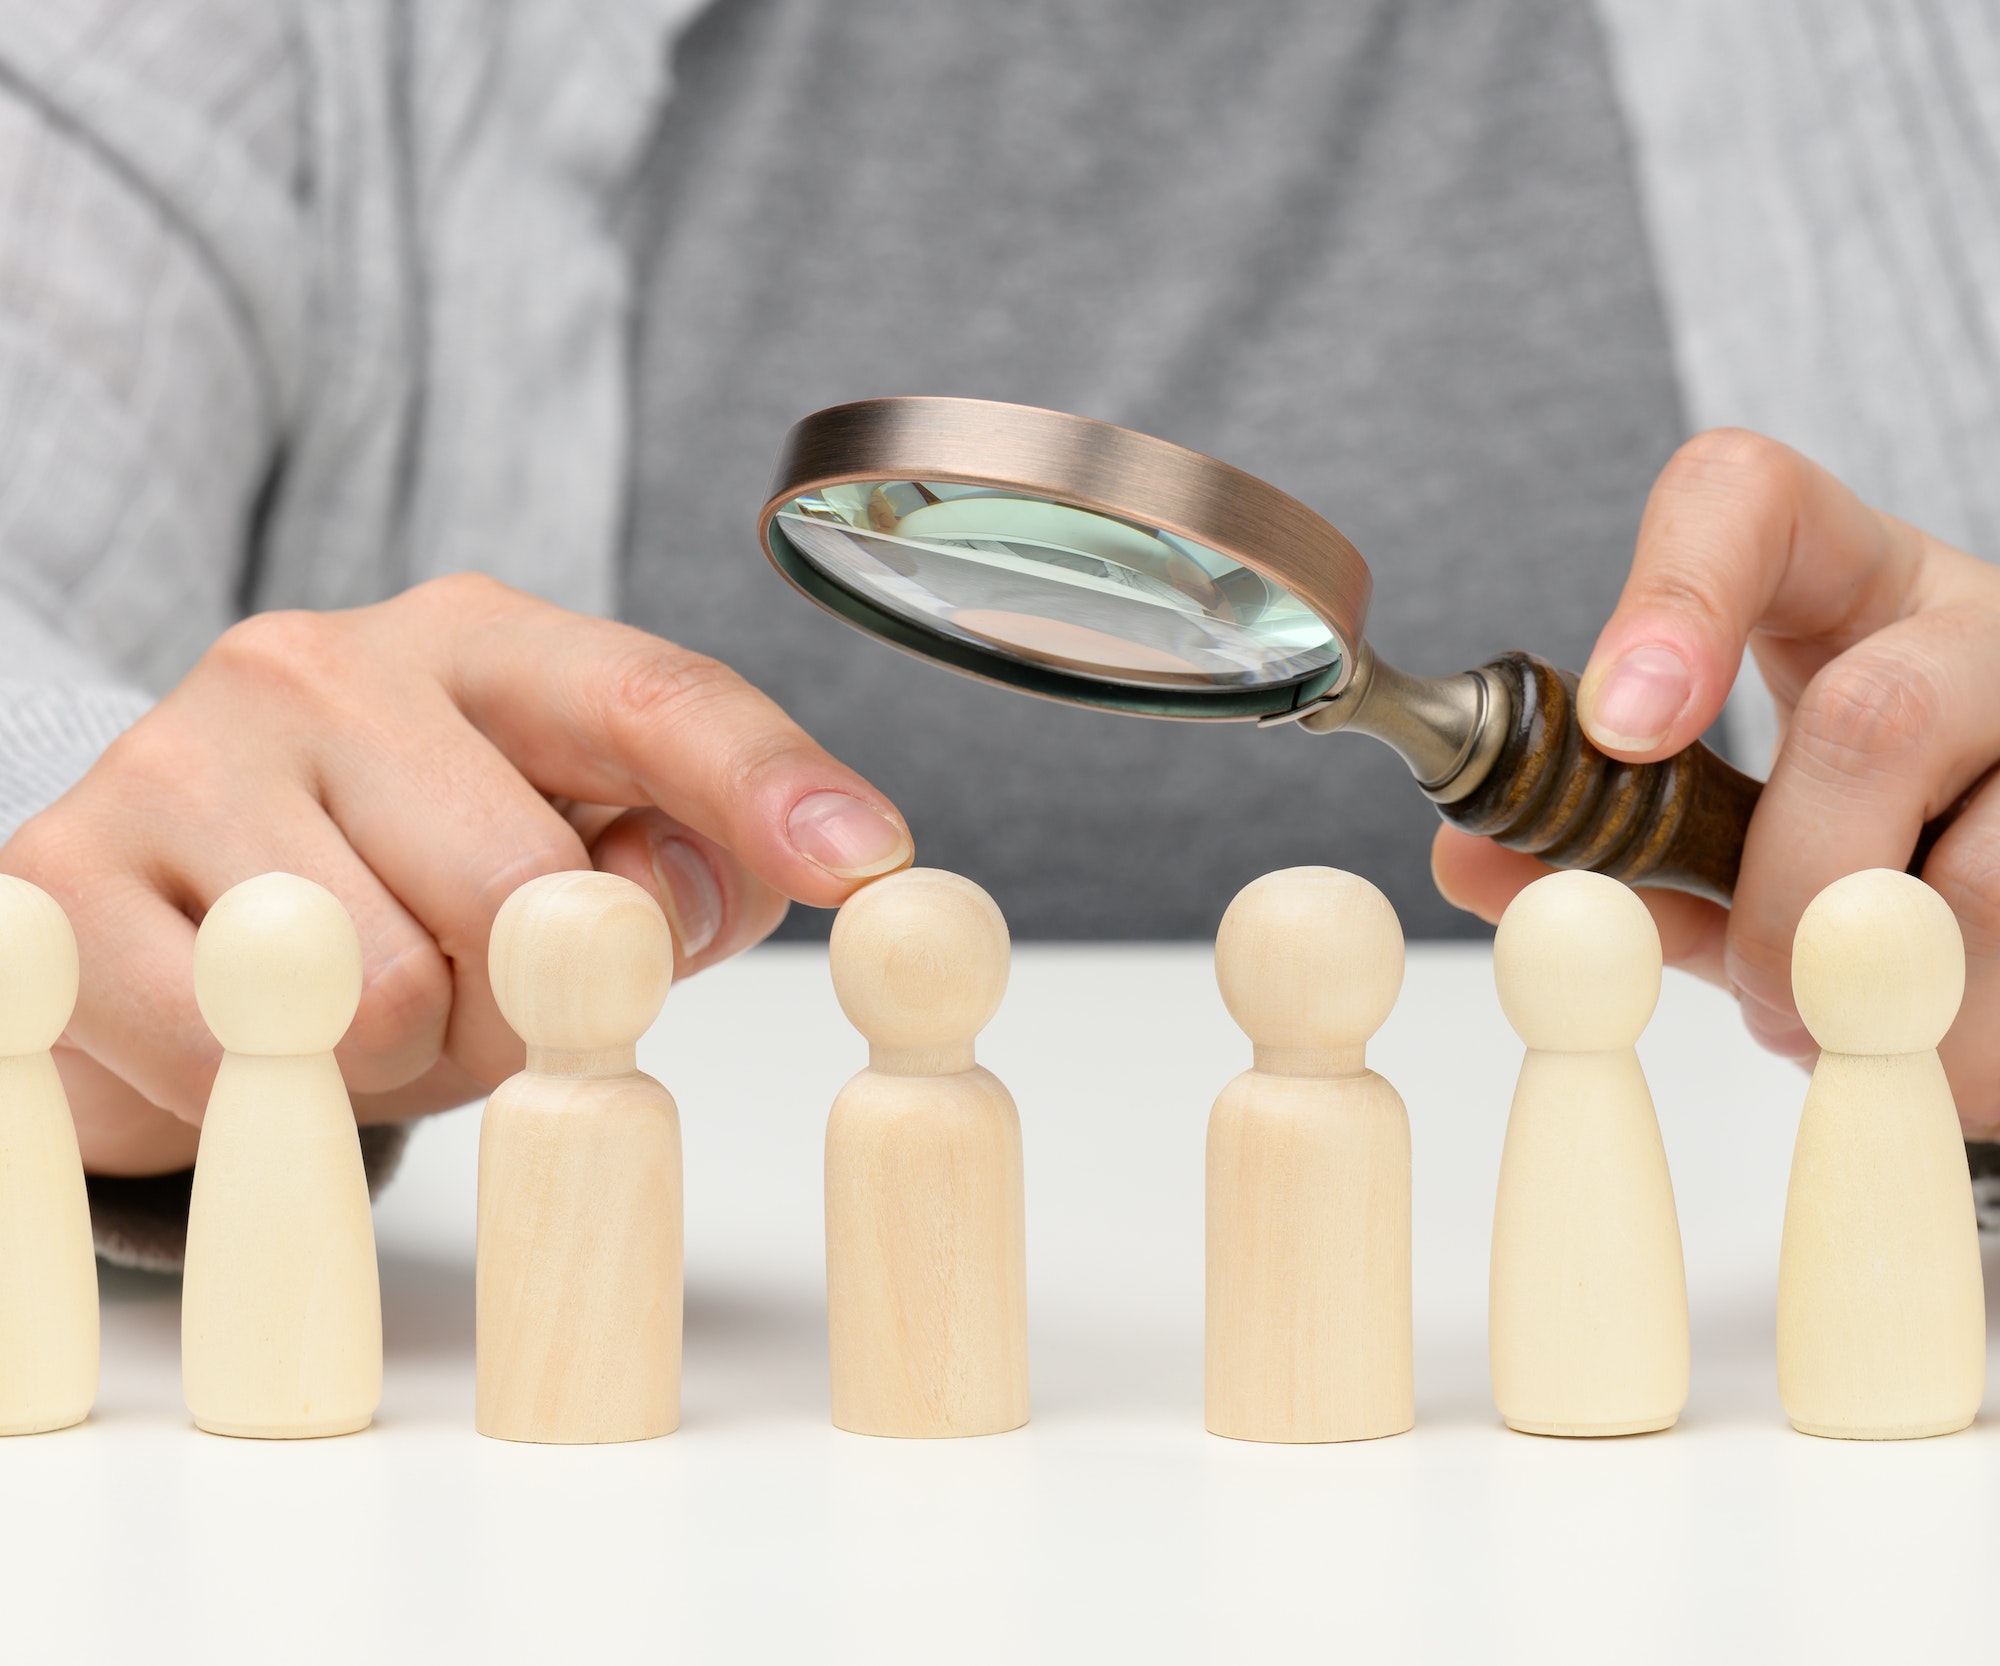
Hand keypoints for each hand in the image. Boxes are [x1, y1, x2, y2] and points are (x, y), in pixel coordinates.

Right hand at [2, 575, 913, 1173]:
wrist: (145, 916)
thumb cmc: (388, 886)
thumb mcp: (557, 858)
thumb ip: (689, 862)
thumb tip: (805, 870)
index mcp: (477, 646)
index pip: (653, 698)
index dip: (766, 788)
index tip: (866, 862)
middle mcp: (324, 663)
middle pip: (532, 889)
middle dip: (529, 1001)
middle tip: (470, 995)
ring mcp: (181, 754)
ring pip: (389, 987)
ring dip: (403, 1055)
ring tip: (357, 1008)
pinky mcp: (58, 873)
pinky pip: (243, 1055)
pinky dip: (276, 1090)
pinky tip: (246, 1031)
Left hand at [1432, 429, 1999, 1133]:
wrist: (1997, 856)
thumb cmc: (1848, 828)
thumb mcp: (1729, 825)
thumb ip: (1612, 850)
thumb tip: (1469, 864)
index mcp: (1836, 576)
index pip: (1743, 499)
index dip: (1674, 601)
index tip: (1621, 726)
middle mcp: (1962, 617)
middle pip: (1867, 717)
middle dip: (1786, 892)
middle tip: (1762, 987)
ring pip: (1982, 867)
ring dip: (1884, 994)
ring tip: (1847, 1028)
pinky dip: (1961, 1032)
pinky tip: (1932, 1036)